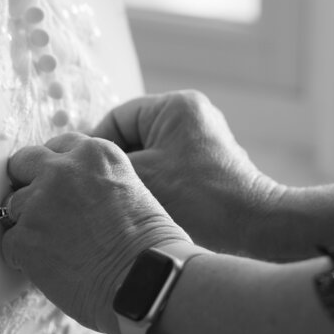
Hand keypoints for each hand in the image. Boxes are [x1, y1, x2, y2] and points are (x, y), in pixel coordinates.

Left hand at [0, 134, 191, 333]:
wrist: (144, 281)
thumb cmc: (149, 244)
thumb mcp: (131, 188)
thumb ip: (97, 178)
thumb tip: (75, 191)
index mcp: (94, 153)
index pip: (58, 146)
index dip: (56, 168)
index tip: (61, 186)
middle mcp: (63, 170)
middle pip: (23, 161)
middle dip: (27, 181)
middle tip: (42, 207)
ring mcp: (38, 203)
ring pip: (12, 204)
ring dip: (26, 221)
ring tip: (51, 245)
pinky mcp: (24, 238)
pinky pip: (9, 243)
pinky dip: (22, 256)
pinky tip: (48, 266)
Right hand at [93, 91, 285, 257]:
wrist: (255, 227)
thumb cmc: (201, 199)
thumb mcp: (143, 178)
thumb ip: (107, 165)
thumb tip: (79, 163)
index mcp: (174, 105)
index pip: (116, 118)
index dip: (93, 146)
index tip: (78, 174)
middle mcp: (191, 114)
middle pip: (132, 136)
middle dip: (114, 163)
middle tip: (93, 191)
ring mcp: (202, 138)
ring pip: (148, 155)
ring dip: (132, 178)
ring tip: (115, 202)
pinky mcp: (208, 162)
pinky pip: (167, 167)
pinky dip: (152, 185)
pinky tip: (140, 209)